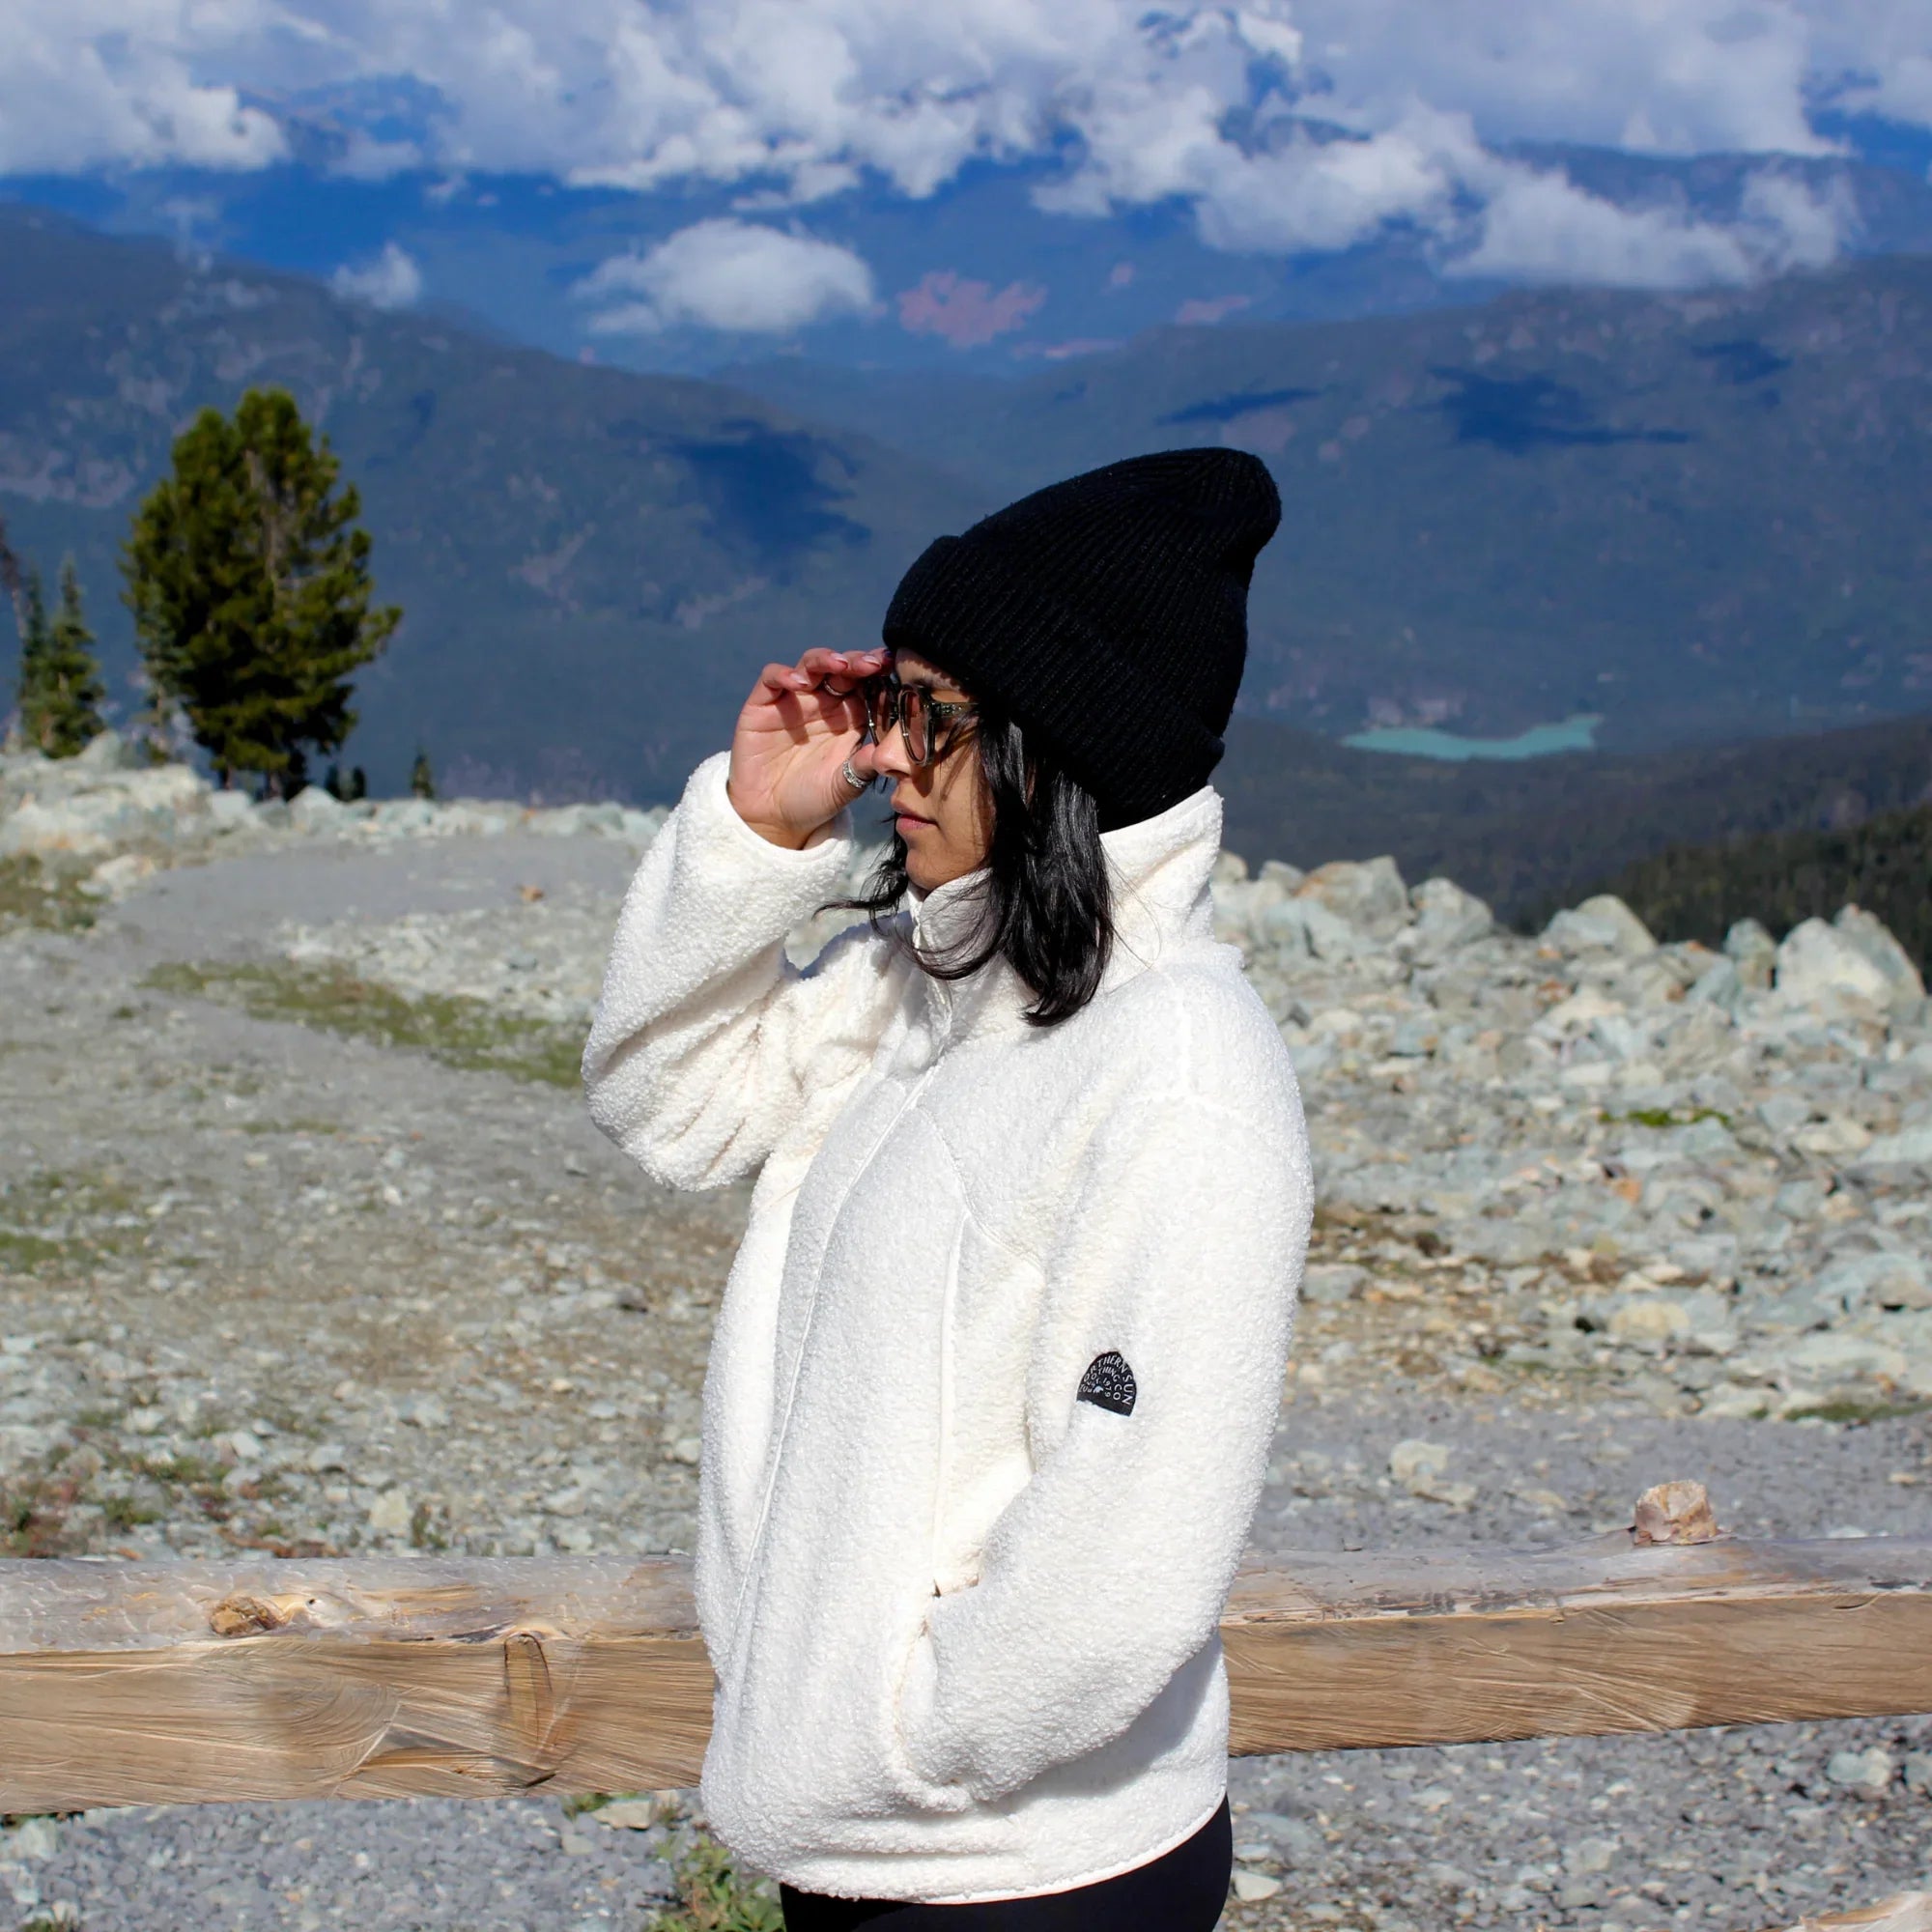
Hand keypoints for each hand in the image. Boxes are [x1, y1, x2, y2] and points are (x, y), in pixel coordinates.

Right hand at [726, 646, 890, 847]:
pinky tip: (798, 683)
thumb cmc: (816, 797)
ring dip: (825, 659)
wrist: (774, 816)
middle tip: (873, 663)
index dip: (880, 672)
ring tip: (839, 665)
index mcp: (851, 715)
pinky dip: (783, 674)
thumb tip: (888, 753)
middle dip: (858, 660)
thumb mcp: (845, 784)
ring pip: (810, 664)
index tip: (894, 667)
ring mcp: (794, 699)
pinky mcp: (763, 704)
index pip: (867, 684)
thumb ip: (864, 766)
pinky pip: (772, 678)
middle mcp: (824, 701)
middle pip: (842, 667)